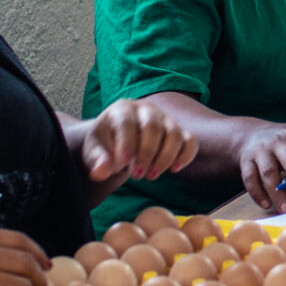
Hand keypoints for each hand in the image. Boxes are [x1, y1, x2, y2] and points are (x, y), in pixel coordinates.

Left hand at [80, 98, 197, 184]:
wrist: (118, 142)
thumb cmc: (105, 145)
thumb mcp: (95, 151)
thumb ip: (97, 160)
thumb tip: (100, 172)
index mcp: (122, 109)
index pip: (127, 122)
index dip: (126, 143)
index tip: (123, 164)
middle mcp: (146, 110)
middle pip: (153, 126)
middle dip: (146, 154)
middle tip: (137, 176)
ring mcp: (165, 119)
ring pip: (174, 134)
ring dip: (164, 158)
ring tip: (150, 176)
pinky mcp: (178, 132)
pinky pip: (190, 140)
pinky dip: (186, 155)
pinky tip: (174, 170)